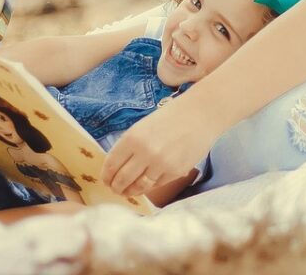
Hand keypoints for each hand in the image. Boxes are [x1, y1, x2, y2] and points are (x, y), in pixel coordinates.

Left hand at [102, 97, 224, 196]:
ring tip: (127, 191)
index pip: (111, 164)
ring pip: (139, 186)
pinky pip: (156, 185)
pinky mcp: (175, 172)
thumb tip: (116, 166)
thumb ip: (129, 145)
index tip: (105, 180)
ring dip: (130, 191)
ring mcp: (161, 164)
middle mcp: (145, 153)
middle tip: (114, 189)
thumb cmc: (170, 117)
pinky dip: (148, 187)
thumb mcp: (143, 126)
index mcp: (132, 138)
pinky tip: (144, 185)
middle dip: (116, 187)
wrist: (200, 114)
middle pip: (122, 179)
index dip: (106, 176)